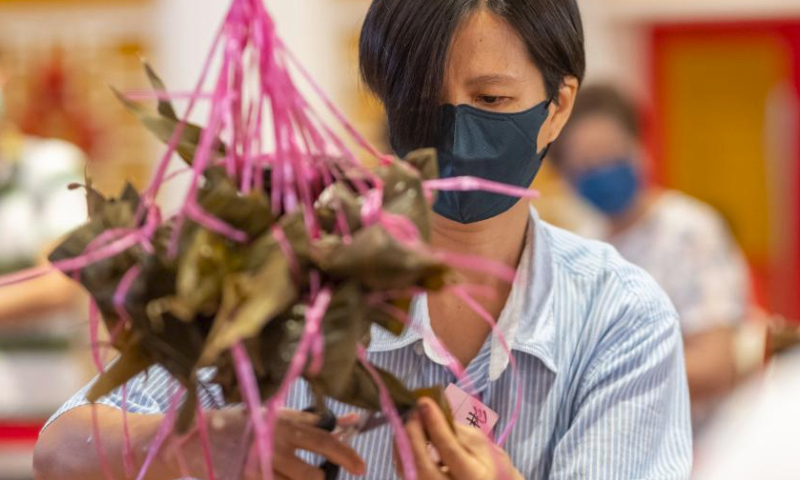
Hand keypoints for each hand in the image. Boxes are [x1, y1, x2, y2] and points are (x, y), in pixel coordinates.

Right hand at [168, 408, 365, 479]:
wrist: (192, 439)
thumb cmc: (235, 424)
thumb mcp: (269, 414)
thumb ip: (306, 420)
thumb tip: (351, 420)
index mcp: (281, 419)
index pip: (323, 432)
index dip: (345, 444)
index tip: (360, 459)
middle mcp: (275, 439)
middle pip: (319, 456)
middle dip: (343, 462)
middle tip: (359, 468)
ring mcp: (262, 464)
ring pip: (304, 479)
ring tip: (310, 475)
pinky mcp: (251, 479)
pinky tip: (284, 477)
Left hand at [395, 398, 522, 479]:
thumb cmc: (484, 464)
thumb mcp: (482, 446)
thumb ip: (461, 432)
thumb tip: (435, 414)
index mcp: (474, 477)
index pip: (450, 450)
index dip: (436, 425)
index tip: (424, 402)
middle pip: (425, 466)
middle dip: (414, 436)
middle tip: (412, 412)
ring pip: (410, 472)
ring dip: (403, 443)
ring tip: (407, 421)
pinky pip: (405, 472)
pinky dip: (401, 453)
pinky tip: (405, 436)